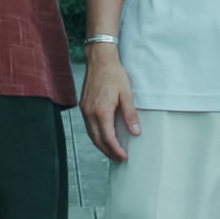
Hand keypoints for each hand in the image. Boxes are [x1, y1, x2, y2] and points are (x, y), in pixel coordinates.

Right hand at [81, 45, 140, 161]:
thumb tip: (135, 132)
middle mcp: (90, 113)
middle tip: (118, 159)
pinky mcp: (83, 106)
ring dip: (101, 145)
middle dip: (108, 152)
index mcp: (101, 112)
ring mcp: (85, 110)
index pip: (108, 138)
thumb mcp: (126, 94)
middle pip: (98, 140)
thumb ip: (130, 114)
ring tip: (112, 151)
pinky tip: (103, 136)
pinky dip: (96, 135)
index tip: (124, 157)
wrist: (99, 59)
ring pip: (91, 134)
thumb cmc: (113, 74)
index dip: (116, 150)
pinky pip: (89, 126)